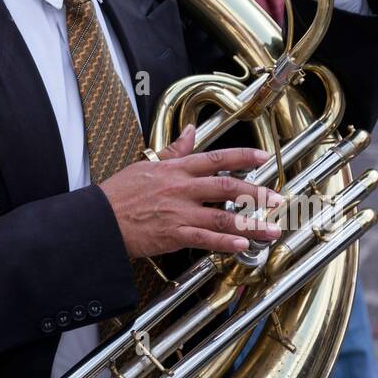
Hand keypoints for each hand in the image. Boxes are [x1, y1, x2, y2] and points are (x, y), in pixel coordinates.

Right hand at [98, 125, 283, 258]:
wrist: (100, 218)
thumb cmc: (119, 193)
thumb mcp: (147, 164)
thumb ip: (173, 150)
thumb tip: (190, 132)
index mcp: (176, 169)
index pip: (215, 158)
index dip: (242, 156)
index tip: (263, 156)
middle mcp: (181, 188)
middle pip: (227, 186)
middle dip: (256, 192)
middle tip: (277, 198)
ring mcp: (179, 212)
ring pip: (222, 215)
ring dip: (250, 223)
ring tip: (271, 229)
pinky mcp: (173, 234)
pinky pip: (204, 238)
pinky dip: (225, 242)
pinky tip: (242, 245)